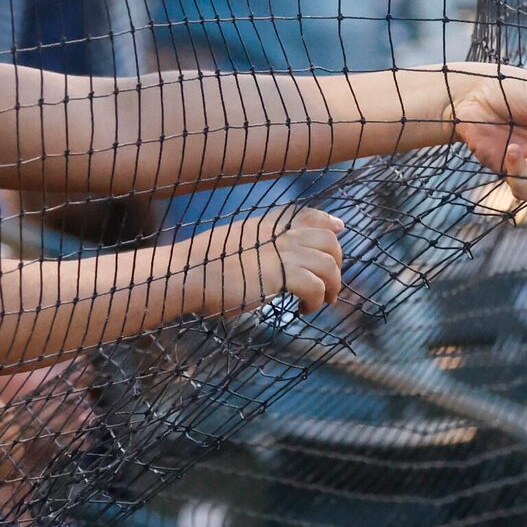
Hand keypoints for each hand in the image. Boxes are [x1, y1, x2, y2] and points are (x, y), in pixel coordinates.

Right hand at [186, 206, 345, 314]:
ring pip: (329, 265)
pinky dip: (315, 302)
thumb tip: (270, 262)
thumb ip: (258, 246)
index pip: (309, 215)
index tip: (339, 231)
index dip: (328, 224)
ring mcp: (282, 253)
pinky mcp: (280, 275)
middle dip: (336, 264)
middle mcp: (280, 234)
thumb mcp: (235, 245)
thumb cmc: (203, 267)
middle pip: (329, 241)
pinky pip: (315, 287)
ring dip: (331, 287)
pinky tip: (302, 311)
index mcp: (268, 224)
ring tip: (320, 303)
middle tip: (328, 286)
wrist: (188, 273)